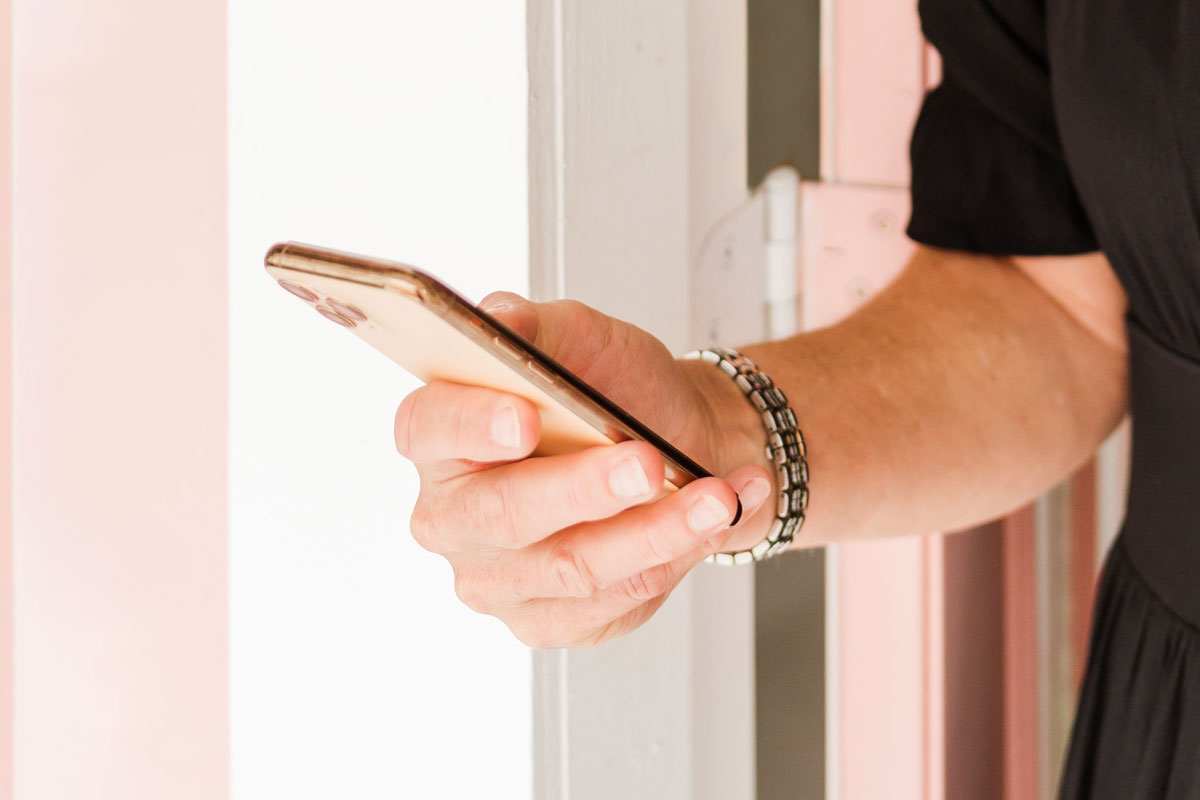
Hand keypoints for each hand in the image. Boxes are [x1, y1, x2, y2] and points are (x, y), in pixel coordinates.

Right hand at [394, 292, 773, 647]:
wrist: (674, 443)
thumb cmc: (614, 391)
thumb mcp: (579, 336)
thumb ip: (533, 324)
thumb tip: (499, 321)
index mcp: (440, 436)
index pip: (429, 428)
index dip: (472, 424)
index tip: (524, 416)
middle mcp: (453, 516)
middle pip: (505, 511)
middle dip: (585, 489)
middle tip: (647, 463)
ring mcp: (497, 578)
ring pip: (572, 567)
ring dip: (655, 531)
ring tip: (715, 496)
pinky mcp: (549, 620)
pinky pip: (612, 601)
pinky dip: (675, 557)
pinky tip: (715, 519)